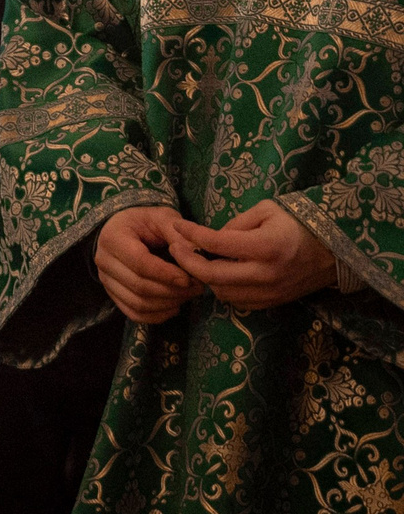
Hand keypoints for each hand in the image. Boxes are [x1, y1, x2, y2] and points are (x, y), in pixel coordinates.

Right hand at [94, 205, 195, 323]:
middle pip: (139, 286)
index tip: (190, 278)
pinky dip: (157, 316)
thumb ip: (179, 235)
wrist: (124, 229)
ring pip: (138, 303)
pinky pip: (134, 314)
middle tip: (197, 287)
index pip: (139, 263)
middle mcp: (103, 261)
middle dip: (173, 291)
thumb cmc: (145, 222)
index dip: (166, 274)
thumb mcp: (162, 218)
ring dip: (168, 304)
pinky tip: (174, 306)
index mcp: (113, 238)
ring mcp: (105, 280)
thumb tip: (197, 256)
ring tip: (188, 295)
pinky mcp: (112, 295)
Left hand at [171, 200, 337, 312]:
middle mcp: (266, 274)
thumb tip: (210, 238)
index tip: (176, 225)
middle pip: (212, 276)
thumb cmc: (299, 223)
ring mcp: (270, 292)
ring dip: (205, 277)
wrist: (336, 249)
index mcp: (265, 247)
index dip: (190, 234)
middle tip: (175, 248)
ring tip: (197, 260)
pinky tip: (220, 274)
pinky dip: (223, 289)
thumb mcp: (267, 211)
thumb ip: (235, 224)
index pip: (216, 244)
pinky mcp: (274, 303)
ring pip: (222, 292)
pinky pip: (238, 301)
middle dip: (187, 262)